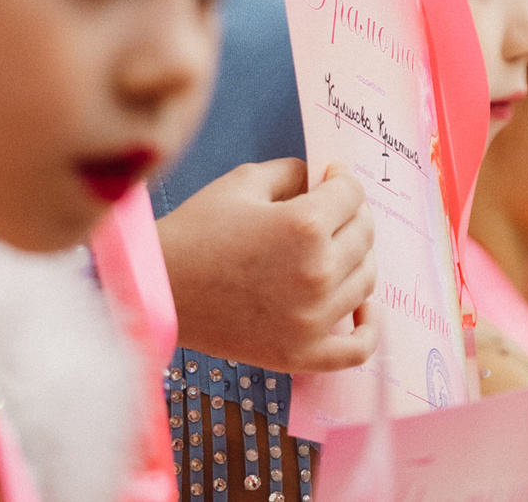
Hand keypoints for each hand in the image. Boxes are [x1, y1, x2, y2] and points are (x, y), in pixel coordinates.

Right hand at [158, 158, 376, 372]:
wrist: (158, 290)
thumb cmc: (196, 231)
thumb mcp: (243, 182)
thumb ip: (292, 172)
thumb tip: (321, 178)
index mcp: (305, 226)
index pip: (351, 194)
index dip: (342, 178)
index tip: (330, 177)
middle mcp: (318, 273)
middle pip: (364, 234)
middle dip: (352, 213)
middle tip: (334, 208)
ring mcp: (312, 319)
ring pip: (366, 280)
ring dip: (358, 256)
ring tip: (337, 247)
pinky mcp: (300, 354)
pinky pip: (356, 349)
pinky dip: (368, 328)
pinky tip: (362, 307)